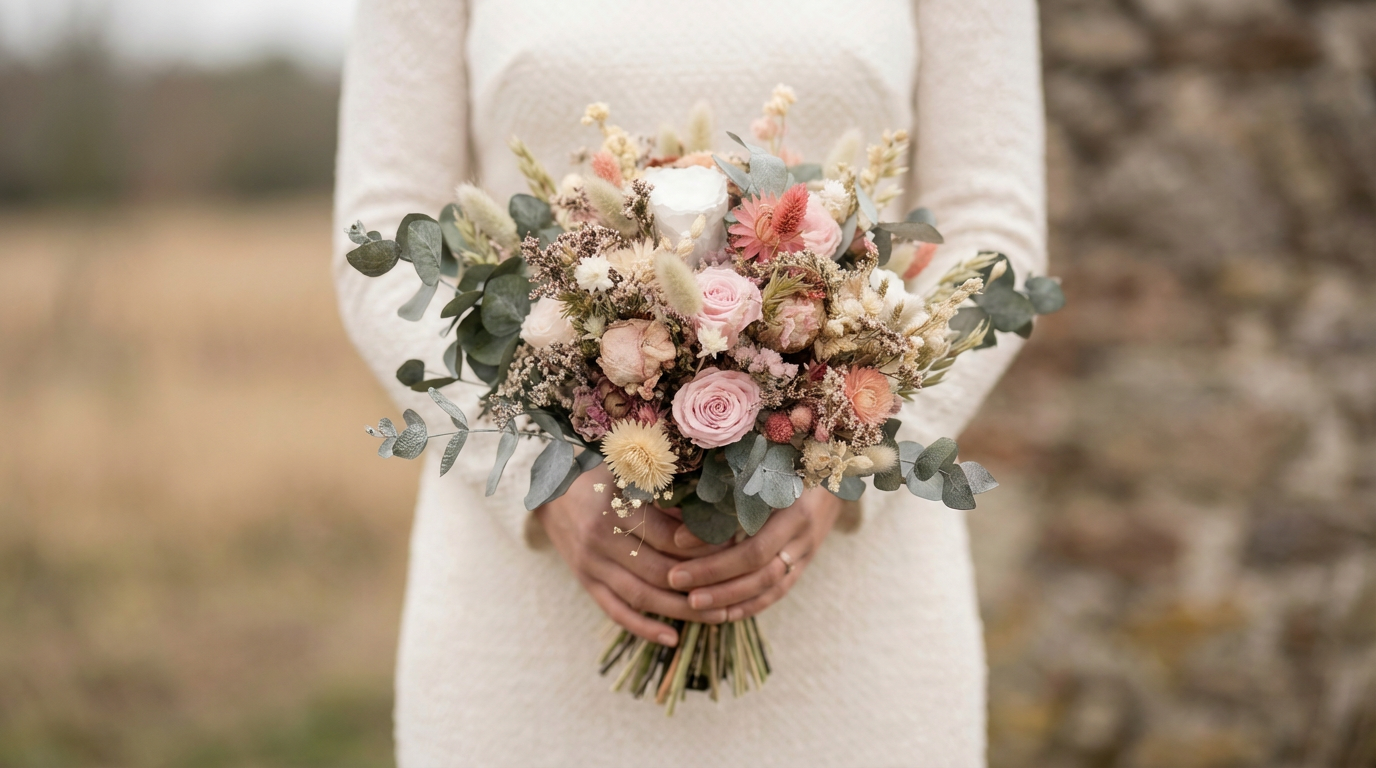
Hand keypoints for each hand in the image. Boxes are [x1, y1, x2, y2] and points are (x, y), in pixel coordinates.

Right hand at [535, 464, 727, 645]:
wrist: (552, 493)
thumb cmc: (601, 476)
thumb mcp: (631, 472)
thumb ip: (666, 491)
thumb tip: (713, 512)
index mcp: (616, 505)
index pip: (669, 537)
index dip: (704, 548)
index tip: (734, 549)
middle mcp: (601, 538)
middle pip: (660, 571)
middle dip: (701, 583)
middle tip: (736, 587)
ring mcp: (591, 564)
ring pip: (642, 597)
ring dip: (682, 611)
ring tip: (718, 617)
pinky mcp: (586, 583)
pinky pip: (616, 612)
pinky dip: (645, 629)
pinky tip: (673, 639)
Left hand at [666, 486, 842, 620]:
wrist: (838, 470)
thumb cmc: (792, 461)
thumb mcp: (766, 469)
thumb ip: (730, 494)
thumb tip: (680, 526)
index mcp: (796, 511)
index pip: (754, 549)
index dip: (715, 559)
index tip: (676, 555)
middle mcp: (804, 537)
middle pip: (759, 572)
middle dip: (715, 581)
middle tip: (675, 581)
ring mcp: (806, 553)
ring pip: (769, 588)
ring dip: (729, 599)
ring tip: (692, 604)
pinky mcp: (804, 563)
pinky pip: (778, 592)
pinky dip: (750, 605)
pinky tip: (722, 613)